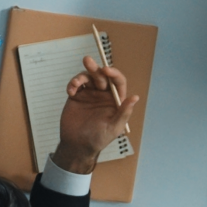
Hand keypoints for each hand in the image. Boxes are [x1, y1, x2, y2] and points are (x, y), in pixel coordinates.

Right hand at [50, 56, 138, 174]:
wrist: (77, 145)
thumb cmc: (98, 139)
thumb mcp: (114, 127)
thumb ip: (123, 112)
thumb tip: (135, 97)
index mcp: (115, 100)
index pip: (117, 81)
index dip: (113, 73)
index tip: (105, 70)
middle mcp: (103, 94)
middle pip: (101, 75)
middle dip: (94, 67)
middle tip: (87, 60)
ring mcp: (89, 94)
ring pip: (87, 77)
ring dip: (81, 75)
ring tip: (75, 83)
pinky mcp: (76, 96)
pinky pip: (75, 84)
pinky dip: (72, 84)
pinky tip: (70, 91)